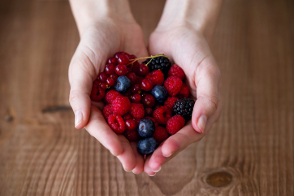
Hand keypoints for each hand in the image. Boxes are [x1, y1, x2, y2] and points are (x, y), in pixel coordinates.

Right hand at [68, 16, 147, 173]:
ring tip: (154, 156)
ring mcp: (129, 98)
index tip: (121, 153)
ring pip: (137, 124)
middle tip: (140, 165)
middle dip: (130, 149)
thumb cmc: (91, 44)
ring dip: (145, 141)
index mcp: (94, 103)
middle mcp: (112, 105)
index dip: (110, 142)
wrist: (113, 23)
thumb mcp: (81, 68)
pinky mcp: (144, 90)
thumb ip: (79, 95)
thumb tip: (78, 124)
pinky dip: (157, 119)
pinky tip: (166, 131)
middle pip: (121, 131)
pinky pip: (151, 107)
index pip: (101, 128)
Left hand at [144, 25, 221, 174]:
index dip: (177, 144)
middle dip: (158, 152)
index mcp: (199, 111)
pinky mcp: (150, 99)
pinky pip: (142, 114)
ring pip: (154, 130)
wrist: (177, 31)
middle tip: (145, 166)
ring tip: (132, 159)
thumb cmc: (197, 50)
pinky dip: (133, 125)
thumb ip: (208, 99)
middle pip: (170, 137)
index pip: (189, 133)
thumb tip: (202, 127)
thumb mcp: (208, 72)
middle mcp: (182, 113)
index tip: (163, 152)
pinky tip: (121, 134)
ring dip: (144, 146)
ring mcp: (165, 107)